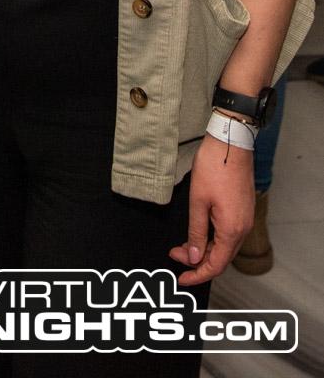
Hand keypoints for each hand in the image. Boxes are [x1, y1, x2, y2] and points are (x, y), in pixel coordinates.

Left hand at [169, 133, 254, 285]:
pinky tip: (199, 232)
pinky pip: (229, 233)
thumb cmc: (214, 167)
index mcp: (232, 230)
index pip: (215, 265)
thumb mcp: (198, 202)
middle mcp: (243, 228)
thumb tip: (193, 257)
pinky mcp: (243, 209)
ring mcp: (245, 218)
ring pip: (225, 246)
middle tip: (176, 256)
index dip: (197, 275)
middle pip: (221, 258)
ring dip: (205, 250)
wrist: (230, 142)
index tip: (182, 279)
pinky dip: (214, 238)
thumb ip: (196, 233)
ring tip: (183, 245)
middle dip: (198, 262)